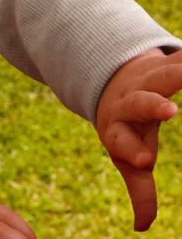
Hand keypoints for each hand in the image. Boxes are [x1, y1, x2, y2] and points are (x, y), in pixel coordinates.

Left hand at [96, 48, 181, 230]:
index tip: (145, 161)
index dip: (131, 151)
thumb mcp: (127, 156)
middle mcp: (131, 100)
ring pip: (165, 73)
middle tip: (170, 111)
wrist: (112, 81)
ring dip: (181, 70)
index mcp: (119, 127)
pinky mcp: (166, 63)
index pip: (122, 141)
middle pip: (141, 102)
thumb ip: (139, 188)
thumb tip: (142, 227)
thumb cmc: (125, 128)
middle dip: (153, 105)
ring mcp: (148, 79)